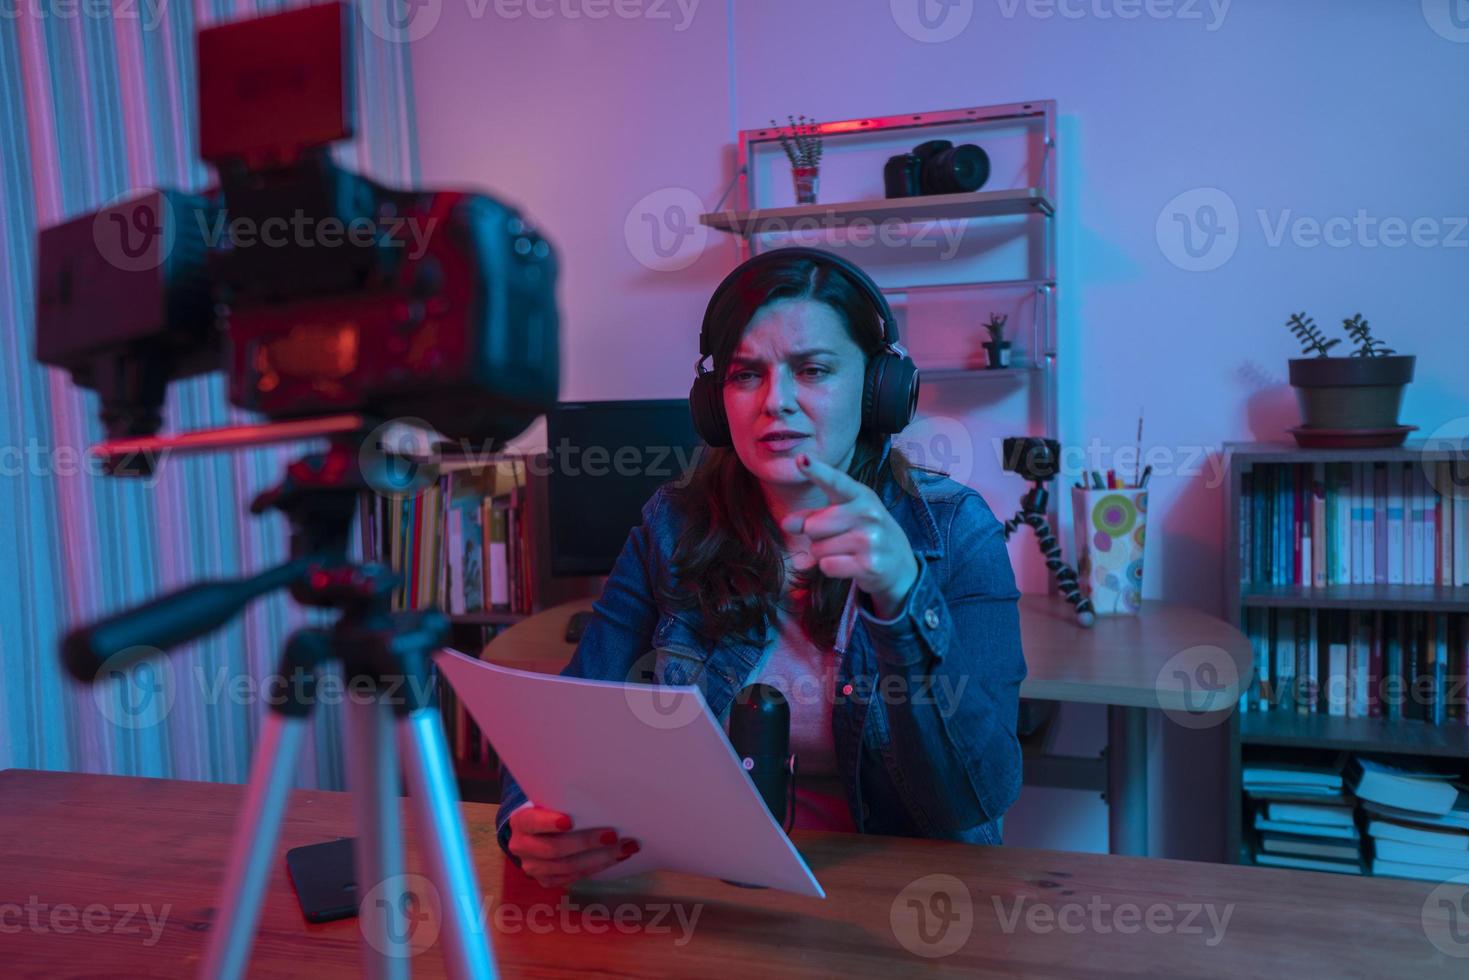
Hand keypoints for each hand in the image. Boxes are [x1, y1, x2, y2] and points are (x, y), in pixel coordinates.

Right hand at [506, 803, 639, 887]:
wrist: (536, 833)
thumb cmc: (550, 811)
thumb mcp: (550, 802)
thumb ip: (565, 803)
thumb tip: (602, 798)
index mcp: (521, 822)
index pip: (533, 822)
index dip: (549, 822)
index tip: (569, 821)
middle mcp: (522, 847)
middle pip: (555, 849)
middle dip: (586, 842)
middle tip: (612, 835)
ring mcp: (534, 868)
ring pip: (568, 867)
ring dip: (600, 858)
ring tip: (624, 848)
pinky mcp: (547, 881)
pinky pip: (575, 877)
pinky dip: (598, 867)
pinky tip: (615, 858)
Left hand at [779, 453, 918, 618]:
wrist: (900, 564)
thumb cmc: (864, 534)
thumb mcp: (843, 517)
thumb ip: (813, 516)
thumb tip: (786, 524)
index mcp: (860, 495)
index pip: (835, 481)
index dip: (817, 471)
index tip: (801, 458)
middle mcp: (868, 513)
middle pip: (813, 526)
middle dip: (816, 536)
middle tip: (838, 538)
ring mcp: (870, 539)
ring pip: (818, 549)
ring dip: (824, 554)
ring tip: (846, 552)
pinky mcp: (869, 564)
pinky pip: (827, 566)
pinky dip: (831, 568)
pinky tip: (849, 565)